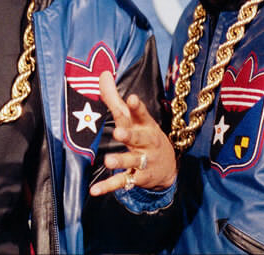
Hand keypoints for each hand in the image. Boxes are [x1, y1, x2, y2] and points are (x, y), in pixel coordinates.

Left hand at [89, 71, 176, 195]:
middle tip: (118, 132)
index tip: (132, 98)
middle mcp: (146, 143)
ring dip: (121, 160)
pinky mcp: (138, 178)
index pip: (141, 114)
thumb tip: (103, 73)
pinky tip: (94, 190)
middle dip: (129, 135)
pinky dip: (108, 186)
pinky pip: (123, 182)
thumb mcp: (134, 117)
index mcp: (145, 125)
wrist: (168, 167)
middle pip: (139, 137)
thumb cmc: (144, 135)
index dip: (137, 107)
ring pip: (132, 161)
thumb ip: (115, 98)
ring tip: (108, 161)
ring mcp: (143, 161)